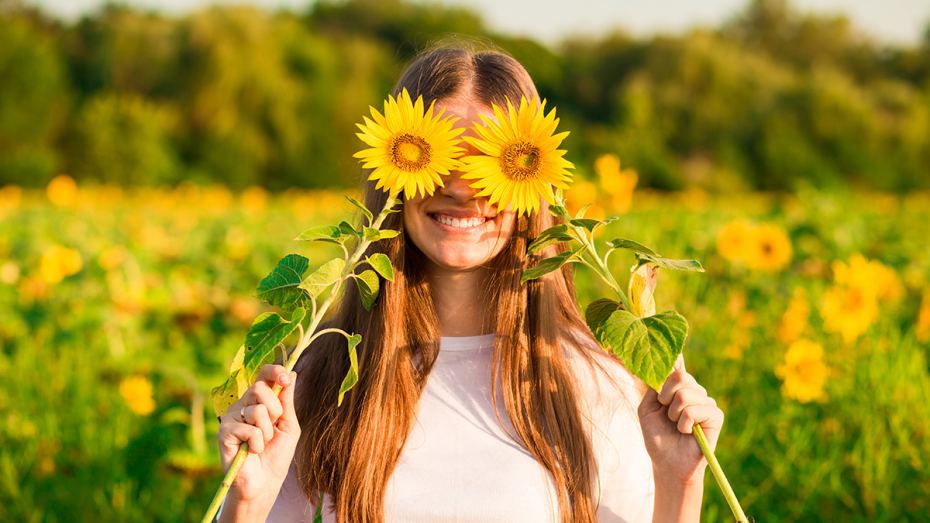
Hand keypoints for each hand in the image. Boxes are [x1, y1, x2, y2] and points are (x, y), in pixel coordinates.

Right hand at [217, 365, 300, 508]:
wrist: (265, 483)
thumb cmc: (276, 455)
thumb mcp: (288, 425)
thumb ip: (287, 401)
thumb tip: (292, 373)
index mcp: (258, 401)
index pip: (263, 375)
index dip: (274, 371)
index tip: (286, 378)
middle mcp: (242, 406)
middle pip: (259, 388)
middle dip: (275, 409)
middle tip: (274, 428)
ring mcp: (231, 418)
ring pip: (257, 409)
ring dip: (268, 431)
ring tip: (262, 444)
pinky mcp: (224, 432)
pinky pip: (249, 429)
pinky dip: (257, 443)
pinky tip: (251, 452)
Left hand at [638, 355, 722, 485]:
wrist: (667, 462)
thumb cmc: (657, 436)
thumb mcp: (648, 407)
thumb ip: (655, 385)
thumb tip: (668, 362)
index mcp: (680, 387)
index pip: (677, 366)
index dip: (669, 365)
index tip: (660, 375)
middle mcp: (695, 391)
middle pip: (680, 376)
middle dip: (665, 396)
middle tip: (666, 413)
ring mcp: (707, 402)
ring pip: (686, 394)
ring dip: (673, 414)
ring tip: (676, 425)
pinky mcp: (716, 416)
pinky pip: (694, 411)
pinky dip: (684, 424)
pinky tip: (686, 432)